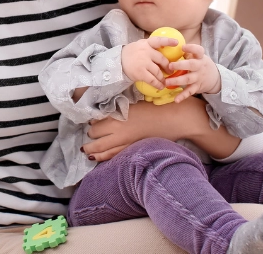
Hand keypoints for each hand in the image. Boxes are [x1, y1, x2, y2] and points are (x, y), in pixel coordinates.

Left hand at [82, 97, 206, 160]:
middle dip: (90, 137)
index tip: (90, 123)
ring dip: (93, 150)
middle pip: (96, 135)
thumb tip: (105, 113)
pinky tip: (98, 158)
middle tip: (89, 136)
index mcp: (119, 115)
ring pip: (103, 149)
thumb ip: (119, 110)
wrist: (175, 119)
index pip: (96, 121)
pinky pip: (115, 156)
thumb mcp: (134, 104)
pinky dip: (104, 157)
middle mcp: (119, 129)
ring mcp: (126, 141)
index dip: (92, 122)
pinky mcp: (134, 149)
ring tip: (87, 151)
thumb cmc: (156, 107)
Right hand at [120, 36, 176, 89]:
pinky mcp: (140, 73)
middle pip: (162, 60)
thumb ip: (151, 47)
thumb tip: (166, 51)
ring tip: (164, 81)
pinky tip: (160, 86)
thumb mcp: (140, 46)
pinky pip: (153, 80)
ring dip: (163, 78)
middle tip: (170, 71)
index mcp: (146, 44)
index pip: (158, 41)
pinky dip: (158, 84)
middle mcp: (145, 52)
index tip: (176, 42)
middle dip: (168, 67)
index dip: (168, 41)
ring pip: (158, 72)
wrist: (117, 62)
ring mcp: (143, 63)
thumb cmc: (131, 54)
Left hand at [165, 44, 221, 101]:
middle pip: (191, 65)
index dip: (191, 48)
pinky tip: (176, 100)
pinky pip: (190, 91)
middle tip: (170, 66)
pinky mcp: (197, 87)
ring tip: (166, 82)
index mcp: (200, 57)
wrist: (215, 78)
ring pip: (188, 79)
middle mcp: (200, 66)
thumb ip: (188, 53)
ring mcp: (199, 77)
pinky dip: (183, 96)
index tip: (183, 47)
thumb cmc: (200, 64)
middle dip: (181, 65)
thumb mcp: (197, 57)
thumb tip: (172, 46)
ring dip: (177, 80)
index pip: (198, 51)